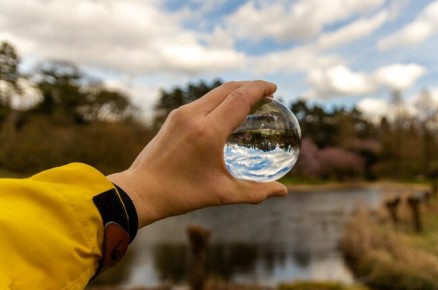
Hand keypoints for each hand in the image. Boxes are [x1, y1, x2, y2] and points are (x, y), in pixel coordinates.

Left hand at [107, 80, 287, 226]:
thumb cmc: (181, 194)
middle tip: (266, 92)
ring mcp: (181, 114)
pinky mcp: (173, 117)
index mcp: (208, 131)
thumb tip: (283, 192)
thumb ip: (255, 192)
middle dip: (249, 85)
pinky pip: (202, 101)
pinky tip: (225, 113)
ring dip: (234, 91)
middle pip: (228, 88)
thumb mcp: (222, 194)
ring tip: (249, 100)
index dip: (259, 89)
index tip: (273, 88)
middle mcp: (194, 115)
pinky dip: (219, 100)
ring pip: (213, 93)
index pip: (239, 98)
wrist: (140, 190)